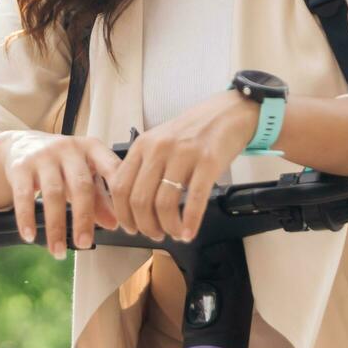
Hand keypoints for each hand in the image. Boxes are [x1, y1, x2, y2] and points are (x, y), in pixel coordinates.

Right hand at [1, 132, 121, 259]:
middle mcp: (69, 148)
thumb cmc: (61, 163)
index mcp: (92, 148)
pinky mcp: (21, 165)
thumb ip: (100, 198)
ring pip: (53, 193)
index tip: (126, 225)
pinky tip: (30, 236)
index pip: (112, 169)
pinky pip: (24, 195)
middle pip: (81, 185)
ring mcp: (44, 155)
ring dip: (56, 226)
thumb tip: (114, 224)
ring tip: (58, 251)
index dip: (120, 197)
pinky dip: (27, 218)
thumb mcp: (83, 174)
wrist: (22, 144)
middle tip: (84, 244)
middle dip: (83, 218)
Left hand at [109, 89, 254, 242]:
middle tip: (156, 235)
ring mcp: (183, 154)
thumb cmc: (193, 132)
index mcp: (142, 145)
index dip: (123, 214)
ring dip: (169, 227)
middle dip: (146, 226)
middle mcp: (159, 148)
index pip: (120, 186)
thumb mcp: (159, 141)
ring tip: (175, 233)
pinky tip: (190, 232)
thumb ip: (144, 166)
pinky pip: (195, 199)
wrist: (227, 113)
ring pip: (164, 203)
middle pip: (140, 200)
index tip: (131, 228)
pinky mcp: (208, 161)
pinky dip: (190, 222)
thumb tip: (132, 205)